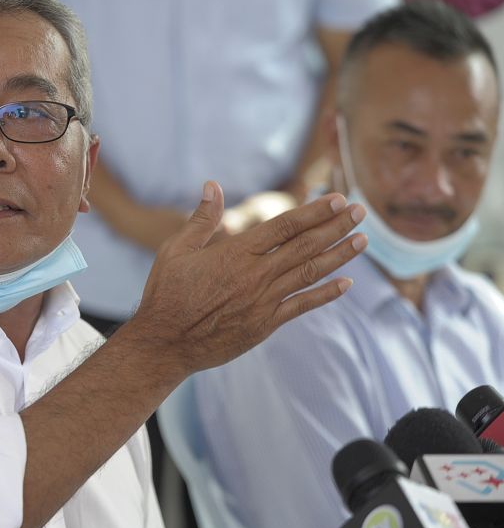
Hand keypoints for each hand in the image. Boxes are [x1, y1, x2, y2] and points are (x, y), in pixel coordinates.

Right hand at [128, 181, 365, 374]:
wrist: (166, 342)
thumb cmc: (166, 293)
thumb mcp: (176, 249)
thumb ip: (201, 218)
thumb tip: (212, 185)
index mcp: (236, 252)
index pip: (285, 225)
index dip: (314, 211)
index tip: (337, 199)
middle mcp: (256, 274)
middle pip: (305, 245)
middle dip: (336, 226)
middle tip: (361, 212)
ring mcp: (263, 300)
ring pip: (310, 272)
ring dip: (339, 255)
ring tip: (362, 240)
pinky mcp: (265, 324)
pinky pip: (302, 306)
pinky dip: (326, 294)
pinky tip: (346, 284)